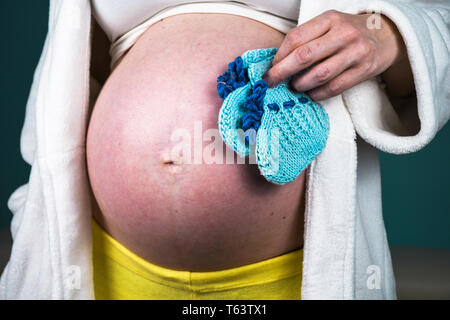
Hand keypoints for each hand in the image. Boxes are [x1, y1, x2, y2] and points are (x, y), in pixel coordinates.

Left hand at [262, 10, 411, 99]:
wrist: (386, 35)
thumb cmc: (348, 32)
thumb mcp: (329, 25)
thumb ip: (307, 39)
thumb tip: (278, 62)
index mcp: (330, 19)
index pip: (296, 38)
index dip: (279, 55)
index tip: (270, 67)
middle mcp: (343, 34)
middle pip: (304, 56)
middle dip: (282, 72)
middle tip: (270, 82)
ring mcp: (355, 52)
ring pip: (319, 74)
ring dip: (301, 84)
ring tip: (294, 87)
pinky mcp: (364, 70)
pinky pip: (335, 87)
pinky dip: (318, 94)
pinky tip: (311, 94)